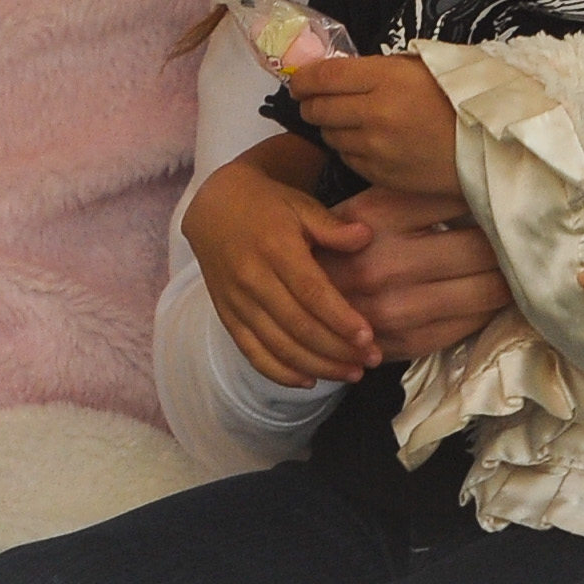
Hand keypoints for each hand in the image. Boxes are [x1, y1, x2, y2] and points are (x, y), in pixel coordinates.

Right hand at [182, 154, 382, 388]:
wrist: (213, 207)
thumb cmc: (266, 204)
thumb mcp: (301, 205)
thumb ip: (333, 226)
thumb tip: (366, 237)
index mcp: (275, 248)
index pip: (311, 292)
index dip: (340, 319)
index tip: (369, 337)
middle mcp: (253, 279)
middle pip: (298, 326)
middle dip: (337, 350)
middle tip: (370, 360)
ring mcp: (237, 302)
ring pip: (279, 346)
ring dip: (317, 366)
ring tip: (350, 373)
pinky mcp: (228, 316)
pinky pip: (253, 353)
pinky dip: (280, 372)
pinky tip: (309, 379)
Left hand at [291, 52, 461, 199]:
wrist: (491, 145)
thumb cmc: (460, 97)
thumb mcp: (422, 65)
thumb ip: (379, 68)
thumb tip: (340, 72)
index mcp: (385, 80)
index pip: (324, 76)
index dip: (304, 78)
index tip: (297, 81)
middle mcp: (374, 115)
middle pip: (319, 109)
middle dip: (311, 103)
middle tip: (314, 100)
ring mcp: (375, 150)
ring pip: (330, 137)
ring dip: (331, 127)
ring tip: (346, 121)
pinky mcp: (382, 176)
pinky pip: (349, 160)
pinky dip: (349, 150)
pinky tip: (365, 142)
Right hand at [319, 186, 510, 359]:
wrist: (292, 302)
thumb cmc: (336, 246)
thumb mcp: (364, 205)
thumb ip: (413, 193)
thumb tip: (478, 182)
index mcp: (377, 216)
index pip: (460, 200)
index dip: (489, 200)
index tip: (506, 201)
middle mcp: (386, 262)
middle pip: (480, 248)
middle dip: (507, 243)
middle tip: (521, 238)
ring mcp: (394, 308)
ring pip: (483, 292)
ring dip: (506, 280)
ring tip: (515, 268)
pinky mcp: (404, 343)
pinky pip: (468, 326)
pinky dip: (486, 310)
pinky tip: (489, 298)